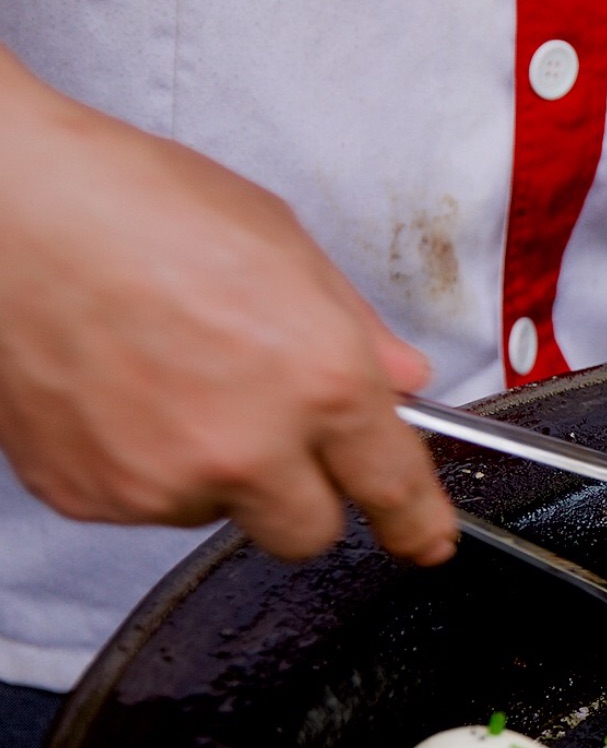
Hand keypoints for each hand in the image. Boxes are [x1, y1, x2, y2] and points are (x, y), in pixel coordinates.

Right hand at [0, 49, 456, 563]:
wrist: (14, 211)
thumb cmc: (141, 208)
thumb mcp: (288, 249)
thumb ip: (356, 330)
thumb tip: (401, 379)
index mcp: (321, 381)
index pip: (393, 487)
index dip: (417, 524)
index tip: (425, 540)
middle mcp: (249, 447)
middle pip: (308, 532)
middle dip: (307, 496)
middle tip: (280, 437)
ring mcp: (165, 480)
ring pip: (219, 514)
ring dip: (217, 472)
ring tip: (177, 379)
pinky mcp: (92, 494)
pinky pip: (144, 504)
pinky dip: (145, 464)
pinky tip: (126, 392)